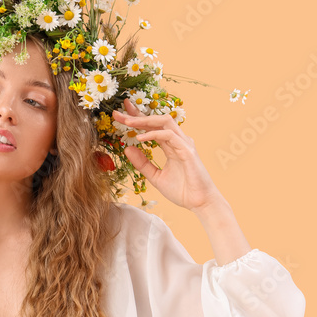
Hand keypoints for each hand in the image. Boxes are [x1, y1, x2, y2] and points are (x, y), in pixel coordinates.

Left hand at [112, 97, 223, 211]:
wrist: (199, 203)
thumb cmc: (182, 190)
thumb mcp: (155, 176)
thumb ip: (142, 163)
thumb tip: (127, 149)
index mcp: (170, 144)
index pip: (152, 126)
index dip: (136, 118)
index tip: (120, 115)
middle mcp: (177, 140)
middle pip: (157, 119)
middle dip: (137, 114)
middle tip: (118, 113)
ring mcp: (183, 144)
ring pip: (164, 122)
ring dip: (144, 120)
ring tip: (127, 122)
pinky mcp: (187, 151)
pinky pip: (169, 136)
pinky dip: (153, 134)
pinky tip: (139, 138)